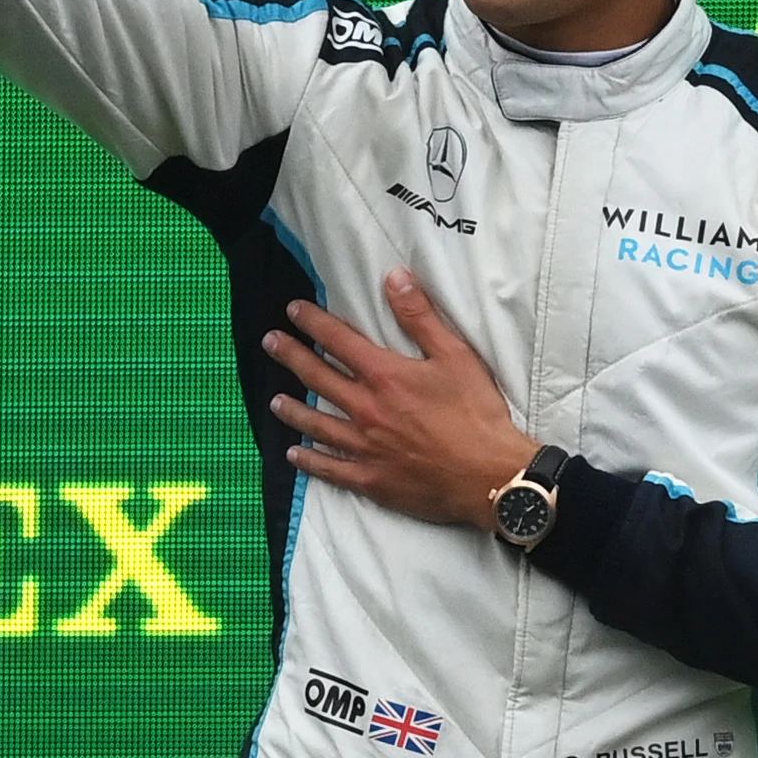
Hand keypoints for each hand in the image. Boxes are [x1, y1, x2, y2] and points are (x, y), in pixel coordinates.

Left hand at [264, 267, 541, 531]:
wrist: (488, 477)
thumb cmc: (476, 413)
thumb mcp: (456, 356)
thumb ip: (420, 317)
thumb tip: (394, 278)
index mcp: (384, 376)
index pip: (338, 341)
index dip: (314, 323)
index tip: (293, 311)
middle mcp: (366, 409)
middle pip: (318, 378)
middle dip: (291, 357)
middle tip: (270, 343)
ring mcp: (364, 447)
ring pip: (317, 424)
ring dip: (293, 410)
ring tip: (274, 401)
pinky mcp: (371, 479)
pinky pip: (331, 468)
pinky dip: (310, 460)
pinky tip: (295, 455)